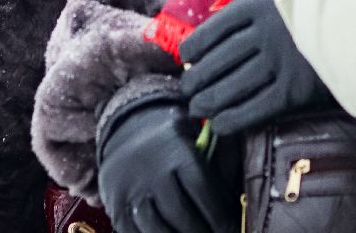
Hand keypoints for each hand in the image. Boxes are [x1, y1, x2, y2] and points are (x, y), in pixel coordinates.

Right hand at [98, 97, 238, 232]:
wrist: (128, 132)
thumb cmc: (176, 142)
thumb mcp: (199, 137)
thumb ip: (221, 161)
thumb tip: (239, 196)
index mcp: (177, 150)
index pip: (203, 190)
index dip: (221, 217)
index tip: (233, 230)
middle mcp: (151, 169)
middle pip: (181, 216)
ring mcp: (130, 189)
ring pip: (156, 229)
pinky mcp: (115, 204)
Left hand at [180, 0, 330, 135]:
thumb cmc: (322, 10)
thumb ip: (256, 14)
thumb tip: (219, 40)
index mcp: (257, 7)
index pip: (213, 30)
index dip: (194, 48)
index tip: (186, 58)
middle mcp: (263, 34)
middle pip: (216, 61)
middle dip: (196, 79)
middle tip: (188, 91)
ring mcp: (278, 62)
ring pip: (229, 86)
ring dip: (207, 101)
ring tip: (198, 108)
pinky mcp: (293, 90)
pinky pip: (253, 109)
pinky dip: (231, 119)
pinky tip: (219, 124)